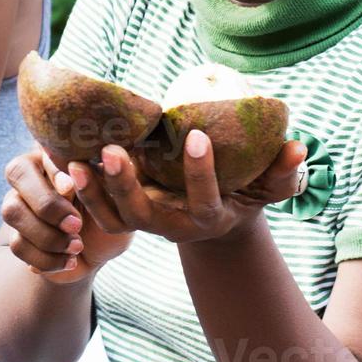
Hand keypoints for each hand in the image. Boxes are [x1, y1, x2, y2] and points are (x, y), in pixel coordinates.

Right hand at [0, 143, 133, 283]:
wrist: (101, 248)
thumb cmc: (111, 209)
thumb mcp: (114, 193)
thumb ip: (99, 177)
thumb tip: (82, 168)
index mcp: (55, 152)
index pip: (41, 147)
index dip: (53, 168)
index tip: (72, 187)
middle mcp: (31, 172)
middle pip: (16, 173)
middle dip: (47, 204)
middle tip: (76, 224)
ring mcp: (18, 203)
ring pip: (11, 211)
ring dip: (47, 235)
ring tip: (77, 246)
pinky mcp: (16, 234)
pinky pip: (17, 245)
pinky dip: (47, 258)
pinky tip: (70, 261)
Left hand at [68, 132, 306, 245]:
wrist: (219, 218)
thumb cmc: (246, 193)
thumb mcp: (268, 186)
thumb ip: (283, 172)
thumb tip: (297, 148)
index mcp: (209, 217)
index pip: (205, 200)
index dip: (200, 172)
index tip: (195, 135)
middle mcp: (174, 226)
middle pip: (144, 216)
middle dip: (126, 186)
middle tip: (112, 151)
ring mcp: (147, 223)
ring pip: (115, 219)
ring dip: (94, 194)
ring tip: (75, 164)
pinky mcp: (127, 217)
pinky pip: (100, 213)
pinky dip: (83, 194)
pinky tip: (65, 164)